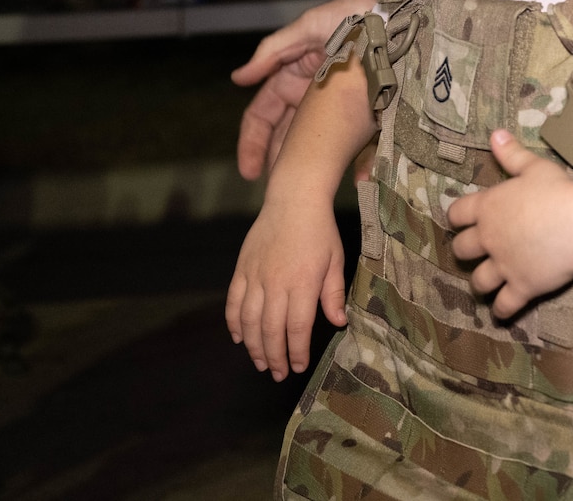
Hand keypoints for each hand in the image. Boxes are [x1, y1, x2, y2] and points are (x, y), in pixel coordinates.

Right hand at [225, 194, 347, 380]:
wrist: (294, 199)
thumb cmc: (320, 231)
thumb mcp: (336, 260)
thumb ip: (334, 294)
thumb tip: (339, 323)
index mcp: (303, 283)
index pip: (297, 328)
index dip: (296, 352)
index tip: (298, 366)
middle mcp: (276, 283)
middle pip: (271, 330)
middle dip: (274, 356)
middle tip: (277, 373)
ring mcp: (255, 276)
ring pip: (248, 321)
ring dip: (253, 346)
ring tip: (260, 362)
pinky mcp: (242, 269)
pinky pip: (233, 302)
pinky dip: (233, 323)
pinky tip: (239, 337)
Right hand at [232, 0, 373, 180]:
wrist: (394, 12)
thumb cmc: (349, 15)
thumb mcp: (307, 28)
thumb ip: (272, 51)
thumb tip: (238, 78)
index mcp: (292, 80)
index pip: (264, 116)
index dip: (254, 143)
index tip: (250, 171)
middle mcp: (313, 98)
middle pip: (288, 137)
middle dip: (279, 164)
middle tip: (275, 192)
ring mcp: (341, 108)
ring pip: (320, 145)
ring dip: (314, 169)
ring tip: (307, 192)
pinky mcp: (370, 114)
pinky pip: (364, 143)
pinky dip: (362, 161)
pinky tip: (360, 179)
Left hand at [448, 130, 572, 318]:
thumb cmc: (557, 191)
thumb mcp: (534, 167)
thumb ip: (512, 154)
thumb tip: (495, 134)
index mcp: (488, 207)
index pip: (458, 213)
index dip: (457, 217)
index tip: (459, 220)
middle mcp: (490, 238)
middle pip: (463, 250)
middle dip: (465, 251)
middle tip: (472, 252)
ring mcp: (504, 265)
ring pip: (479, 280)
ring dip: (480, 282)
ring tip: (484, 283)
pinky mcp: (521, 287)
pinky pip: (505, 304)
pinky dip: (502, 310)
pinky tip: (501, 312)